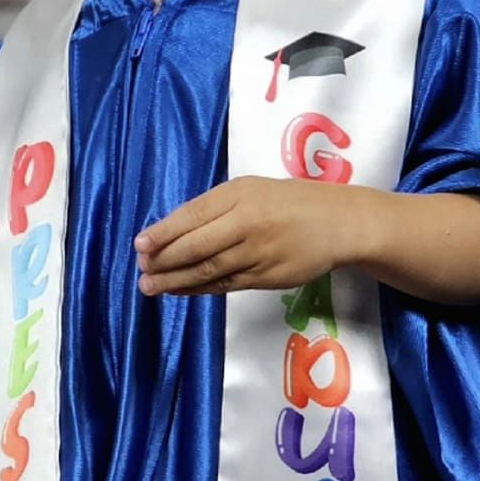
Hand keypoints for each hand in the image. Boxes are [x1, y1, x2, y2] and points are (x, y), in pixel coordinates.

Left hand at [134, 177, 373, 295]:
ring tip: (150, 286)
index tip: (139, 245)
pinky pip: (226, 285)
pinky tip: (180, 290)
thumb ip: (215, 208)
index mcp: (240, 195)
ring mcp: (258, 253)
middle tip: (141, 270)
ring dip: (176, 280)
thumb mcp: (251, 190)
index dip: (163, 233)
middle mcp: (248, 223)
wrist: (340, 223)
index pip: (193, 216)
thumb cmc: (289, 202)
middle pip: (197, 246)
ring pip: (209, 270)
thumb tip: (170, 230)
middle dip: (164, 260)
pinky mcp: (267, 278)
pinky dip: (199, 288)